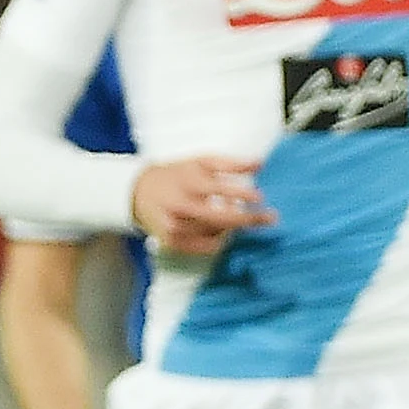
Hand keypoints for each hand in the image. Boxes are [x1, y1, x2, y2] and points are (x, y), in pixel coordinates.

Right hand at [131, 157, 271, 255]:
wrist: (138, 193)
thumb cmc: (176, 175)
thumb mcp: (200, 162)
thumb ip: (230, 163)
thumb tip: (260, 163)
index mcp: (187, 183)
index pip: (220, 189)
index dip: (243, 194)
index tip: (260, 197)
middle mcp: (180, 207)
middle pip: (221, 218)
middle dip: (249, 219)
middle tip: (270, 217)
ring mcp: (175, 227)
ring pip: (216, 233)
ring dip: (232, 227)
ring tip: (236, 216)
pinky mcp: (173, 243)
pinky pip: (206, 247)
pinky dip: (219, 239)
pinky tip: (221, 230)